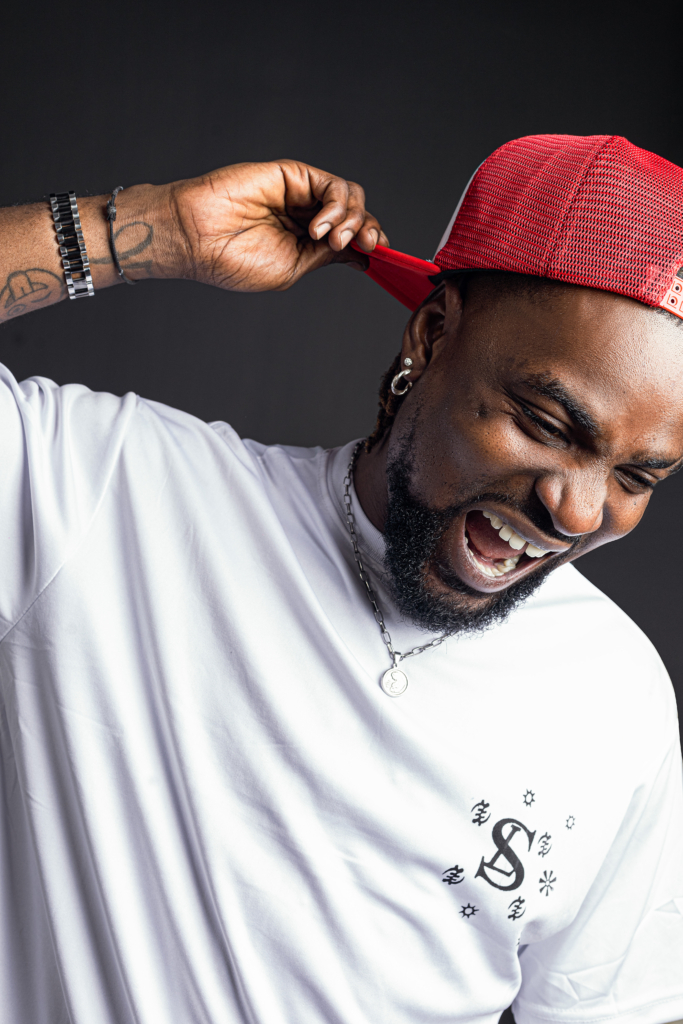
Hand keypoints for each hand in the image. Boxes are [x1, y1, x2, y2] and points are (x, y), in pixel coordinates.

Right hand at [167, 159, 388, 291]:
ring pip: (349, 197)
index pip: (352, 238)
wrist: (197, 239)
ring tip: (330, 238)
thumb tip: (360, 255)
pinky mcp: (292, 175)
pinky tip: (319, 226)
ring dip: (352, 219)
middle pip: (357, 214)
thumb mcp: (292, 269)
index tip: (381, 254)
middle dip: (369, 229)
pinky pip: (331, 184)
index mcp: (307, 243)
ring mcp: (300, 194)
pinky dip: (336, 205)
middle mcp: (307, 216)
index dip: (372, 242)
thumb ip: (326, 257)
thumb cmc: (232, 261)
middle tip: (366, 245)